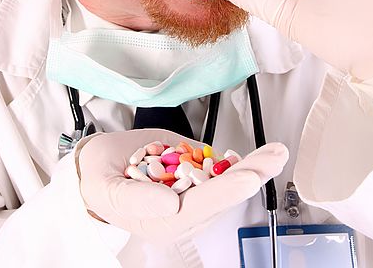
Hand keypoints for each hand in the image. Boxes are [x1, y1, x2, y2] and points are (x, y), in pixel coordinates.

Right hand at [76, 129, 287, 243]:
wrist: (97, 164)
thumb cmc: (98, 178)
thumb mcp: (105, 188)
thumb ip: (135, 199)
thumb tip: (171, 205)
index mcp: (162, 221)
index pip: (201, 205)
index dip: (227, 190)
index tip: (249, 177)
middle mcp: (183, 211)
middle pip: (223, 193)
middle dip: (252, 174)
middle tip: (275, 157)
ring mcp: (190, 192)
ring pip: (227, 180)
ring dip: (253, 165)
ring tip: (275, 152)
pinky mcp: (192, 175)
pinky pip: (219, 170)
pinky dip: (238, 161)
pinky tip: (255, 154)